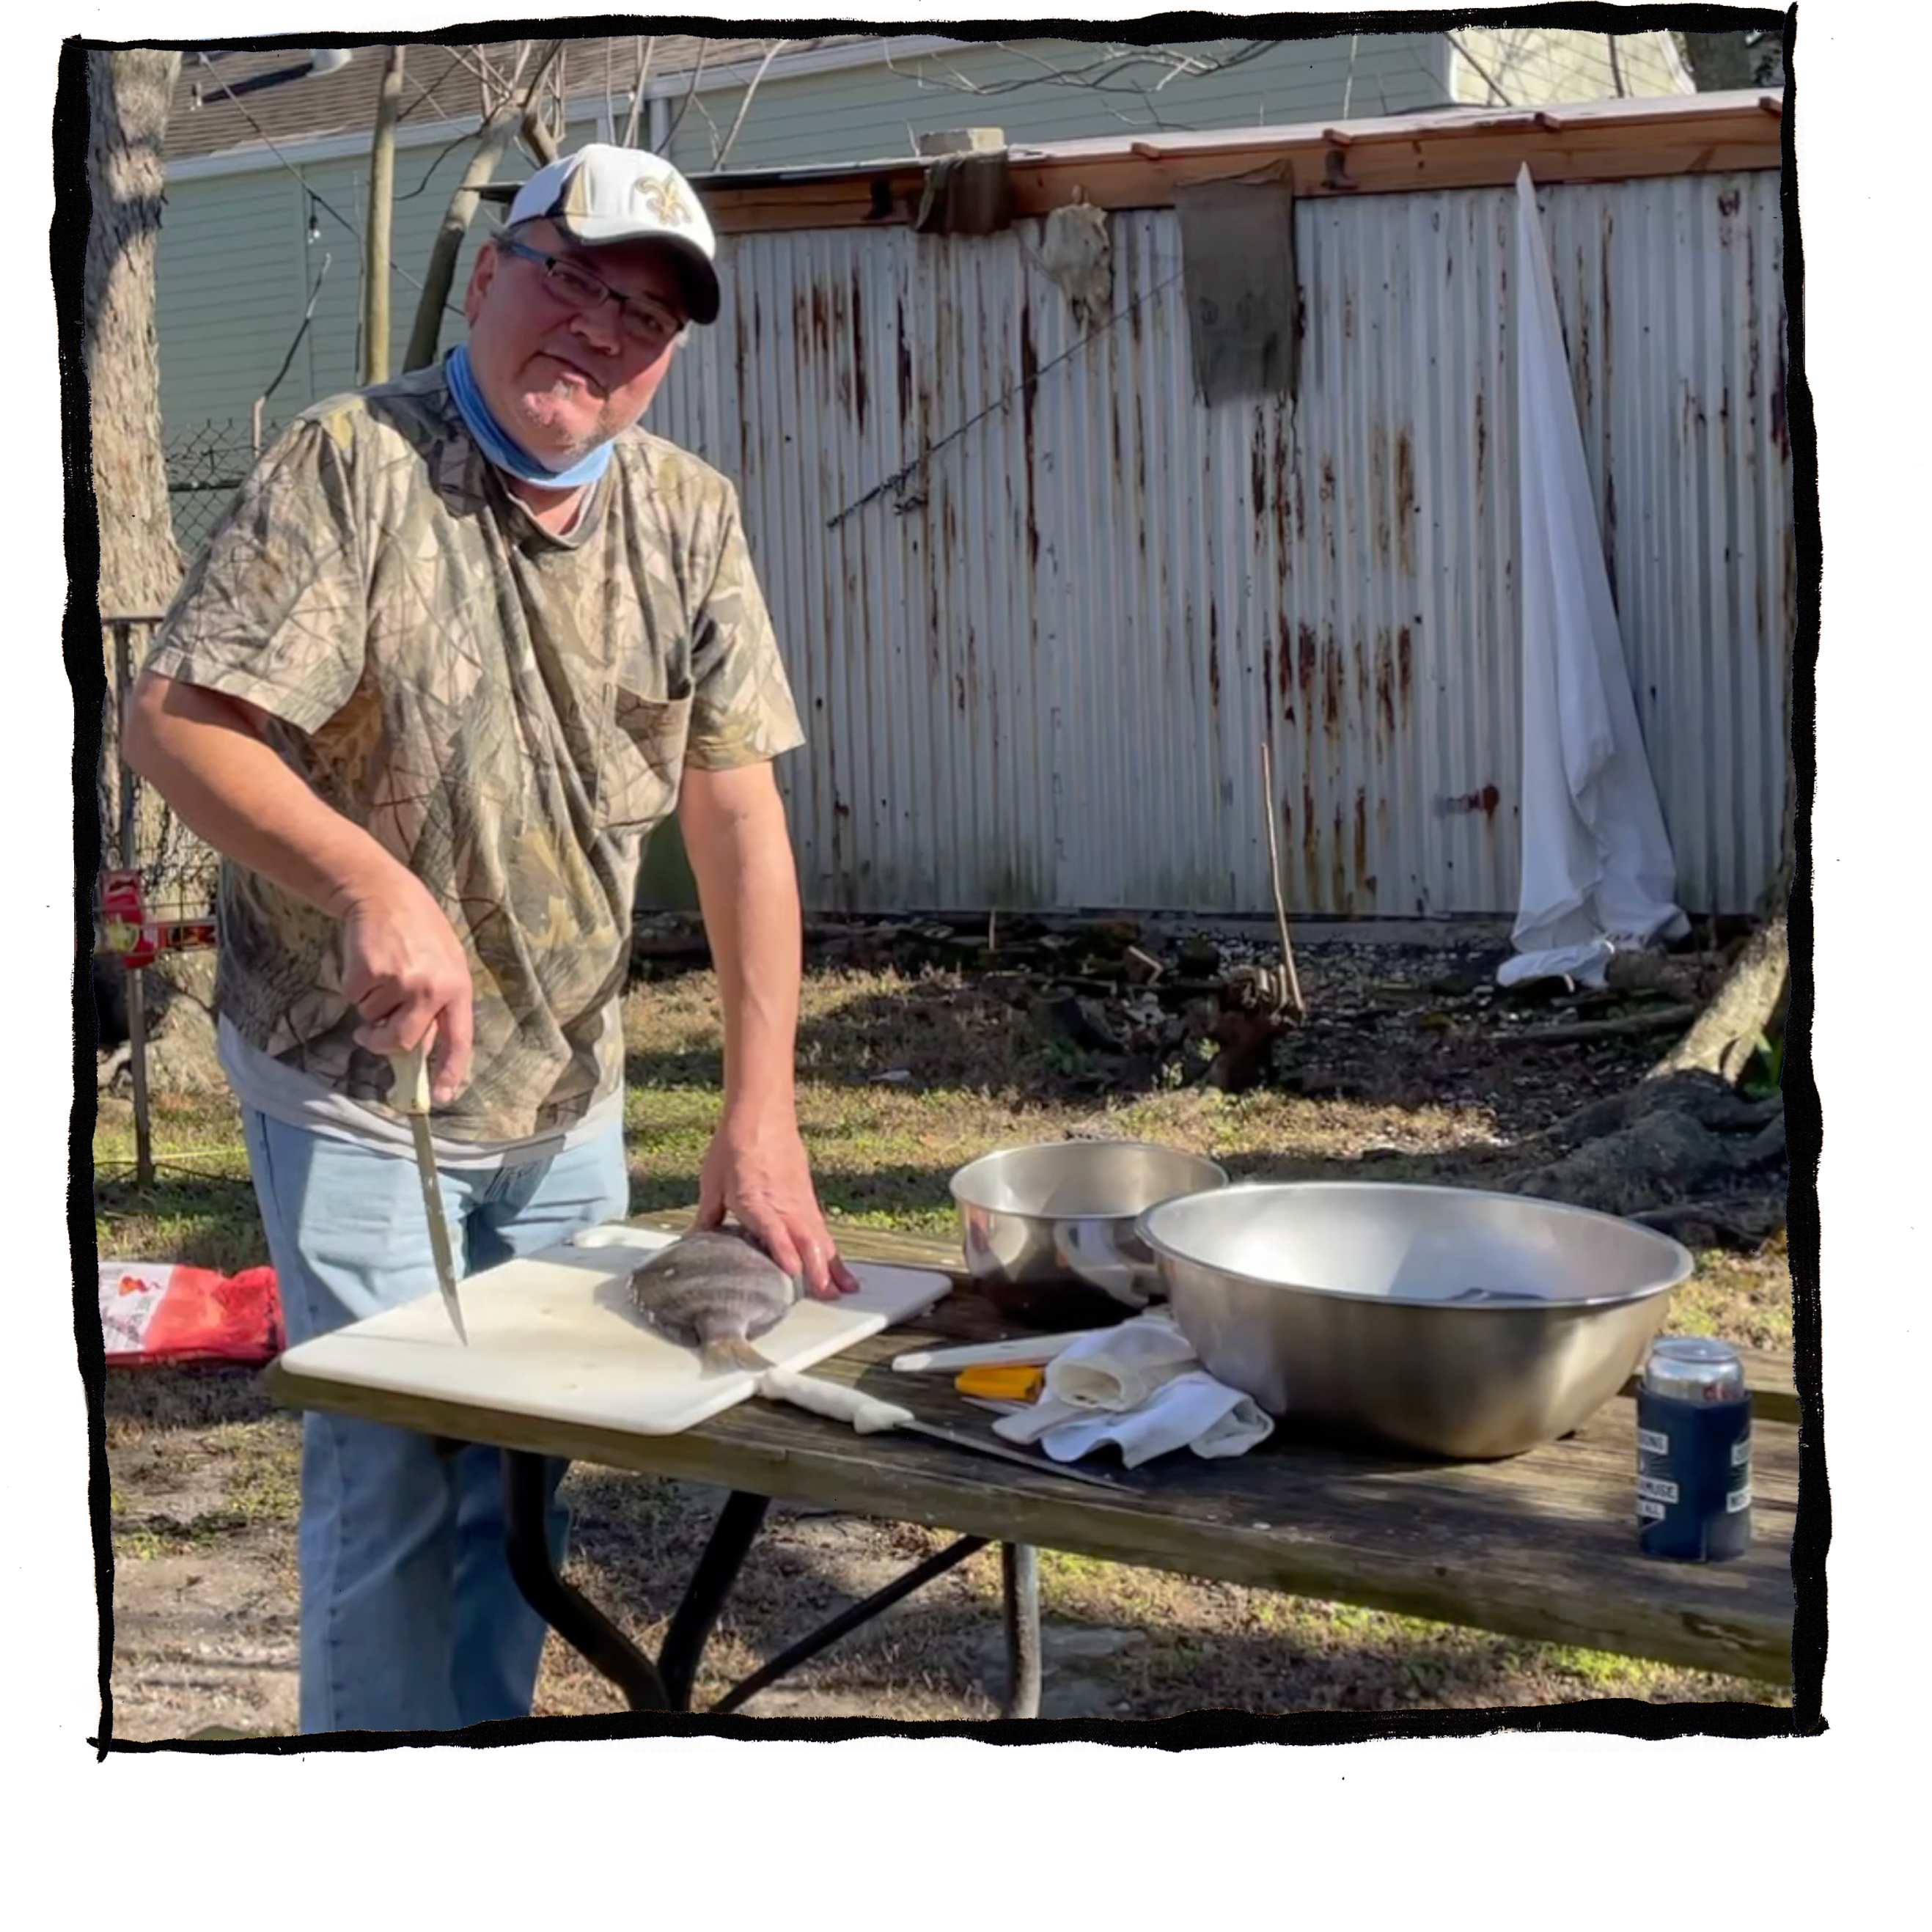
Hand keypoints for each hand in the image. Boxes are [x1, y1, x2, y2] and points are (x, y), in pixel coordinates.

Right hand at [336, 869, 475, 1105]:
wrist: (384, 894)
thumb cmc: (417, 932)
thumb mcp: (444, 964)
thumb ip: (437, 1004)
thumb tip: (418, 1050)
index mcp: (457, 988)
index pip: (459, 1041)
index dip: (448, 1072)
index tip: (439, 1098)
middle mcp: (432, 989)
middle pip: (403, 1042)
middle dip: (382, 1044)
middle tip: (369, 1035)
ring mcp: (400, 982)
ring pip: (373, 1018)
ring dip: (370, 1003)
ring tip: (381, 970)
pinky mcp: (368, 974)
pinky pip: (353, 999)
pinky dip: (353, 987)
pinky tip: (365, 962)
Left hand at [697, 1113, 858, 1301]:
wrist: (761, 1114)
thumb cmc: (733, 1147)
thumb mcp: (712, 1182)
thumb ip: (708, 1216)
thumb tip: (696, 1241)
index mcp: (755, 1200)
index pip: (773, 1229)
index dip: (784, 1251)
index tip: (793, 1272)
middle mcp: (783, 1203)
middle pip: (806, 1238)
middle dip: (818, 1268)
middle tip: (828, 1296)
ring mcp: (799, 1200)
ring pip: (820, 1236)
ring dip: (832, 1263)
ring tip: (846, 1289)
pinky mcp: (807, 1196)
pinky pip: (821, 1226)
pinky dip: (832, 1248)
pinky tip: (838, 1265)